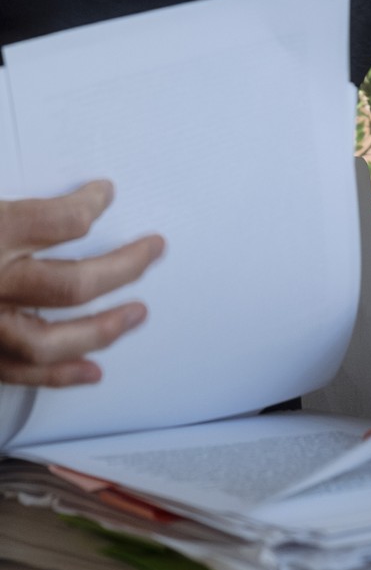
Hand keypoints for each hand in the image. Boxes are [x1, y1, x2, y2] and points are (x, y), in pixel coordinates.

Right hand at [0, 180, 164, 386]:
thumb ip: (18, 208)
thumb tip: (67, 197)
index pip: (58, 220)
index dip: (89, 204)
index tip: (105, 194)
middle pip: (70, 284)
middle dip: (122, 268)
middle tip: (154, 249)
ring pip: (49, 339)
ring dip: (101, 329)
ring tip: (138, 314)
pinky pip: (19, 373)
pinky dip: (59, 375)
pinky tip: (92, 371)